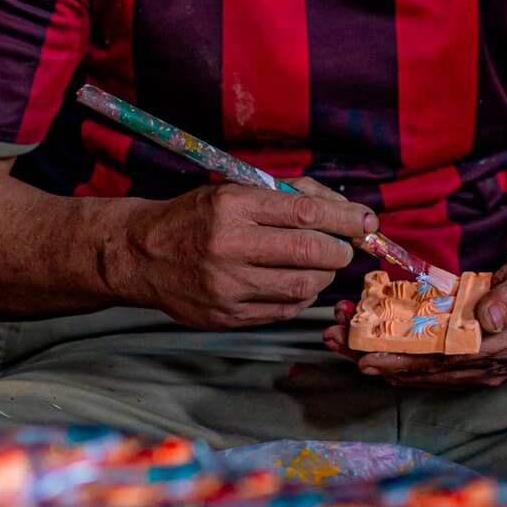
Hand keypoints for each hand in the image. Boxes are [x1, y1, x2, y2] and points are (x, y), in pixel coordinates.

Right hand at [108, 179, 372, 329]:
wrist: (140, 254)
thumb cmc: (196, 216)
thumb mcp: (234, 190)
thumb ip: (288, 196)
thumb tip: (345, 211)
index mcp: (233, 206)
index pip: (306, 213)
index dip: (345, 219)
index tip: (366, 221)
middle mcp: (229, 246)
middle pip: (311, 251)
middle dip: (340, 251)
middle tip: (344, 248)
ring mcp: (226, 286)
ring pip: (303, 286)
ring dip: (324, 276)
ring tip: (321, 265)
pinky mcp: (226, 316)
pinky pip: (284, 310)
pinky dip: (302, 297)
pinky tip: (298, 283)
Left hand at [323, 252, 506, 386]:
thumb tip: (487, 317)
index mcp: (500, 348)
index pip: (443, 359)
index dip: (404, 360)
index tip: (368, 356)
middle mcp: (484, 366)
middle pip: (422, 368)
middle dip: (375, 357)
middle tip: (336, 343)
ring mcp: (475, 366)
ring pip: (419, 368)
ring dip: (377, 355)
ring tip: (339, 339)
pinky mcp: (468, 358)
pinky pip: (426, 361)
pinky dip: (394, 353)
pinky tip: (366, 345)